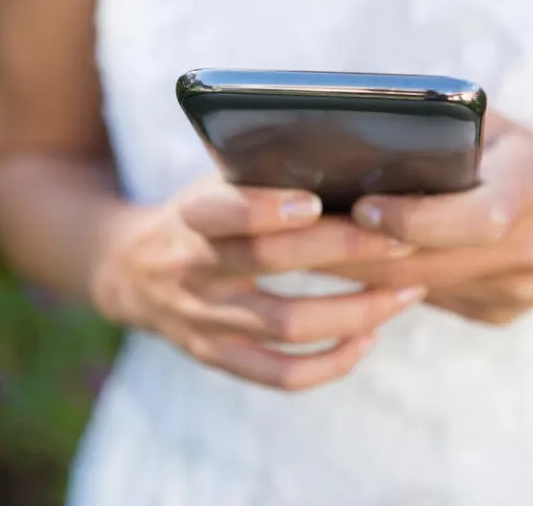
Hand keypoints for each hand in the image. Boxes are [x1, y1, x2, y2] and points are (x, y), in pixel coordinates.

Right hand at [90, 177, 424, 389]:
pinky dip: (330, 363)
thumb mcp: (211, 185)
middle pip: (270, 263)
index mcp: (191, 217)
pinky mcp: (216, 356)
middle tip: (402, 239)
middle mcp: (193, 269)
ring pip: (286, 325)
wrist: (127, 271)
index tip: (314, 202)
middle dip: (344, 251)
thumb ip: (259, 177)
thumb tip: (350, 157)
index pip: (223, 212)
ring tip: (406, 293)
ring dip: (355, 311)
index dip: (265, 209)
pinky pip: (279, 375)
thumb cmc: (201, 216)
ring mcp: (203, 319)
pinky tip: (367, 339)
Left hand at [323, 124, 532, 325]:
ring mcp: (515, 292)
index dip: (415, 219)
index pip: (477, 220)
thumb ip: (447, 129)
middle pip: (429, 265)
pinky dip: (380, 284)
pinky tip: (338, 266)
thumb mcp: (500, 128)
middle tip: (298, 235)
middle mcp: (530, 252)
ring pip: (417, 291)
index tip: (360, 206)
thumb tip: (363, 124)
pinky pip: (428, 302)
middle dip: (356, 252)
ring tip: (302, 250)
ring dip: (355, 273)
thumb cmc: (526, 158)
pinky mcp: (497, 315)